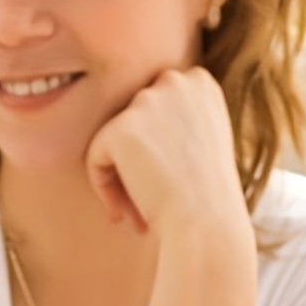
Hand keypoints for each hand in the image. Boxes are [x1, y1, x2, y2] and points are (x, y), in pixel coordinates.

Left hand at [83, 67, 247, 238]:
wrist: (208, 223)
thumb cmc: (210, 198)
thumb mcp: (205, 144)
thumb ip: (176, 122)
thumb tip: (142, 126)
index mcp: (200, 83)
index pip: (157, 108)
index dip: (156, 148)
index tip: (167, 181)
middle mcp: (176, 82)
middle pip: (134, 121)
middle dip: (136, 162)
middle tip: (147, 204)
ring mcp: (148, 102)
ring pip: (114, 140)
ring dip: (121, 178)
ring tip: (136, 215)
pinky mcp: (121, 129)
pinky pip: (96, 157)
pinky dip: (104, 188)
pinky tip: (123, 214)